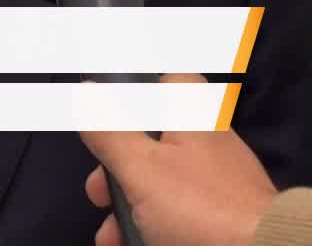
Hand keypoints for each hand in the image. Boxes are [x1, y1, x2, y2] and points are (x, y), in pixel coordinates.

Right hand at [79, 74, 278, 245]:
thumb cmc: (201, 206)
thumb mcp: (141, 168)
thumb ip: (110, 131)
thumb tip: (86, 91)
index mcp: (193, 118)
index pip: (173, 81)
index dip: (141, 90)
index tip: (112, 113)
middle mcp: (210, 145)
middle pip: (157, 142)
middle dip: (119, 169)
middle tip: (98, 194)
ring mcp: (220, 183)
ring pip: (165, 184)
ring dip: (131, 207)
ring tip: (111, 236)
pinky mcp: (225, 217)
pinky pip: (183, 213)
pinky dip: (156, 226)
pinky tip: (136, 243)